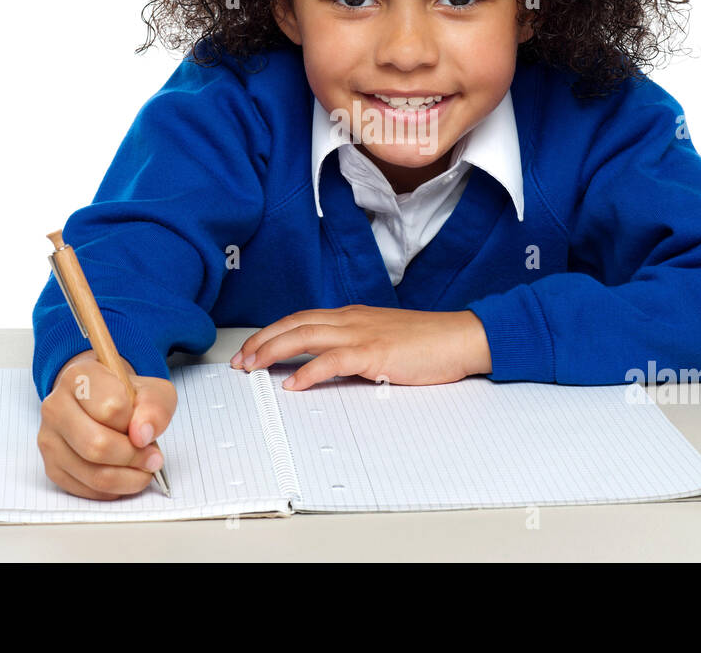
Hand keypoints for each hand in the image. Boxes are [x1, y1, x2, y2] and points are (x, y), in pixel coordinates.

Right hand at [37, 349, 177, 499]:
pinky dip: (113, 489)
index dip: (136, 424)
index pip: (111, 408)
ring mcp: (49, 438)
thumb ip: (155, 407)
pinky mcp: (51, 466)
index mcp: (79, 377)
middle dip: (134, 457)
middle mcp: (56, 406)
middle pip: (97, 445)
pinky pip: (86, 489)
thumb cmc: (126, 395)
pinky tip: (123, 475)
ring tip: (142, 469)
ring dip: (128, 478)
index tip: (145, 429)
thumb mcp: (152, 390)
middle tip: (152, 458)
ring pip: (92, 473)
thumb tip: (142, 436)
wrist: (101, 401)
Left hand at [229, 305, 491, 390]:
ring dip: (273, 351)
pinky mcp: (374, 352)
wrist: (460, 337)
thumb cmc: (428, 342)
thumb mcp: (383, 340)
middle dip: (262, 341)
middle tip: (240, 360)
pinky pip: (332, 360)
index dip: (272, 333)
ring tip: (252, 368)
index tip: (251, 349)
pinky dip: (308, 371)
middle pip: (294, 324)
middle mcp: (351, 320)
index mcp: (352, 316)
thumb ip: (355, 349)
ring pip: (305, 336)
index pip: (301, 319)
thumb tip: (327, 366)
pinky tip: (292, 384)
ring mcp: (362, 334)